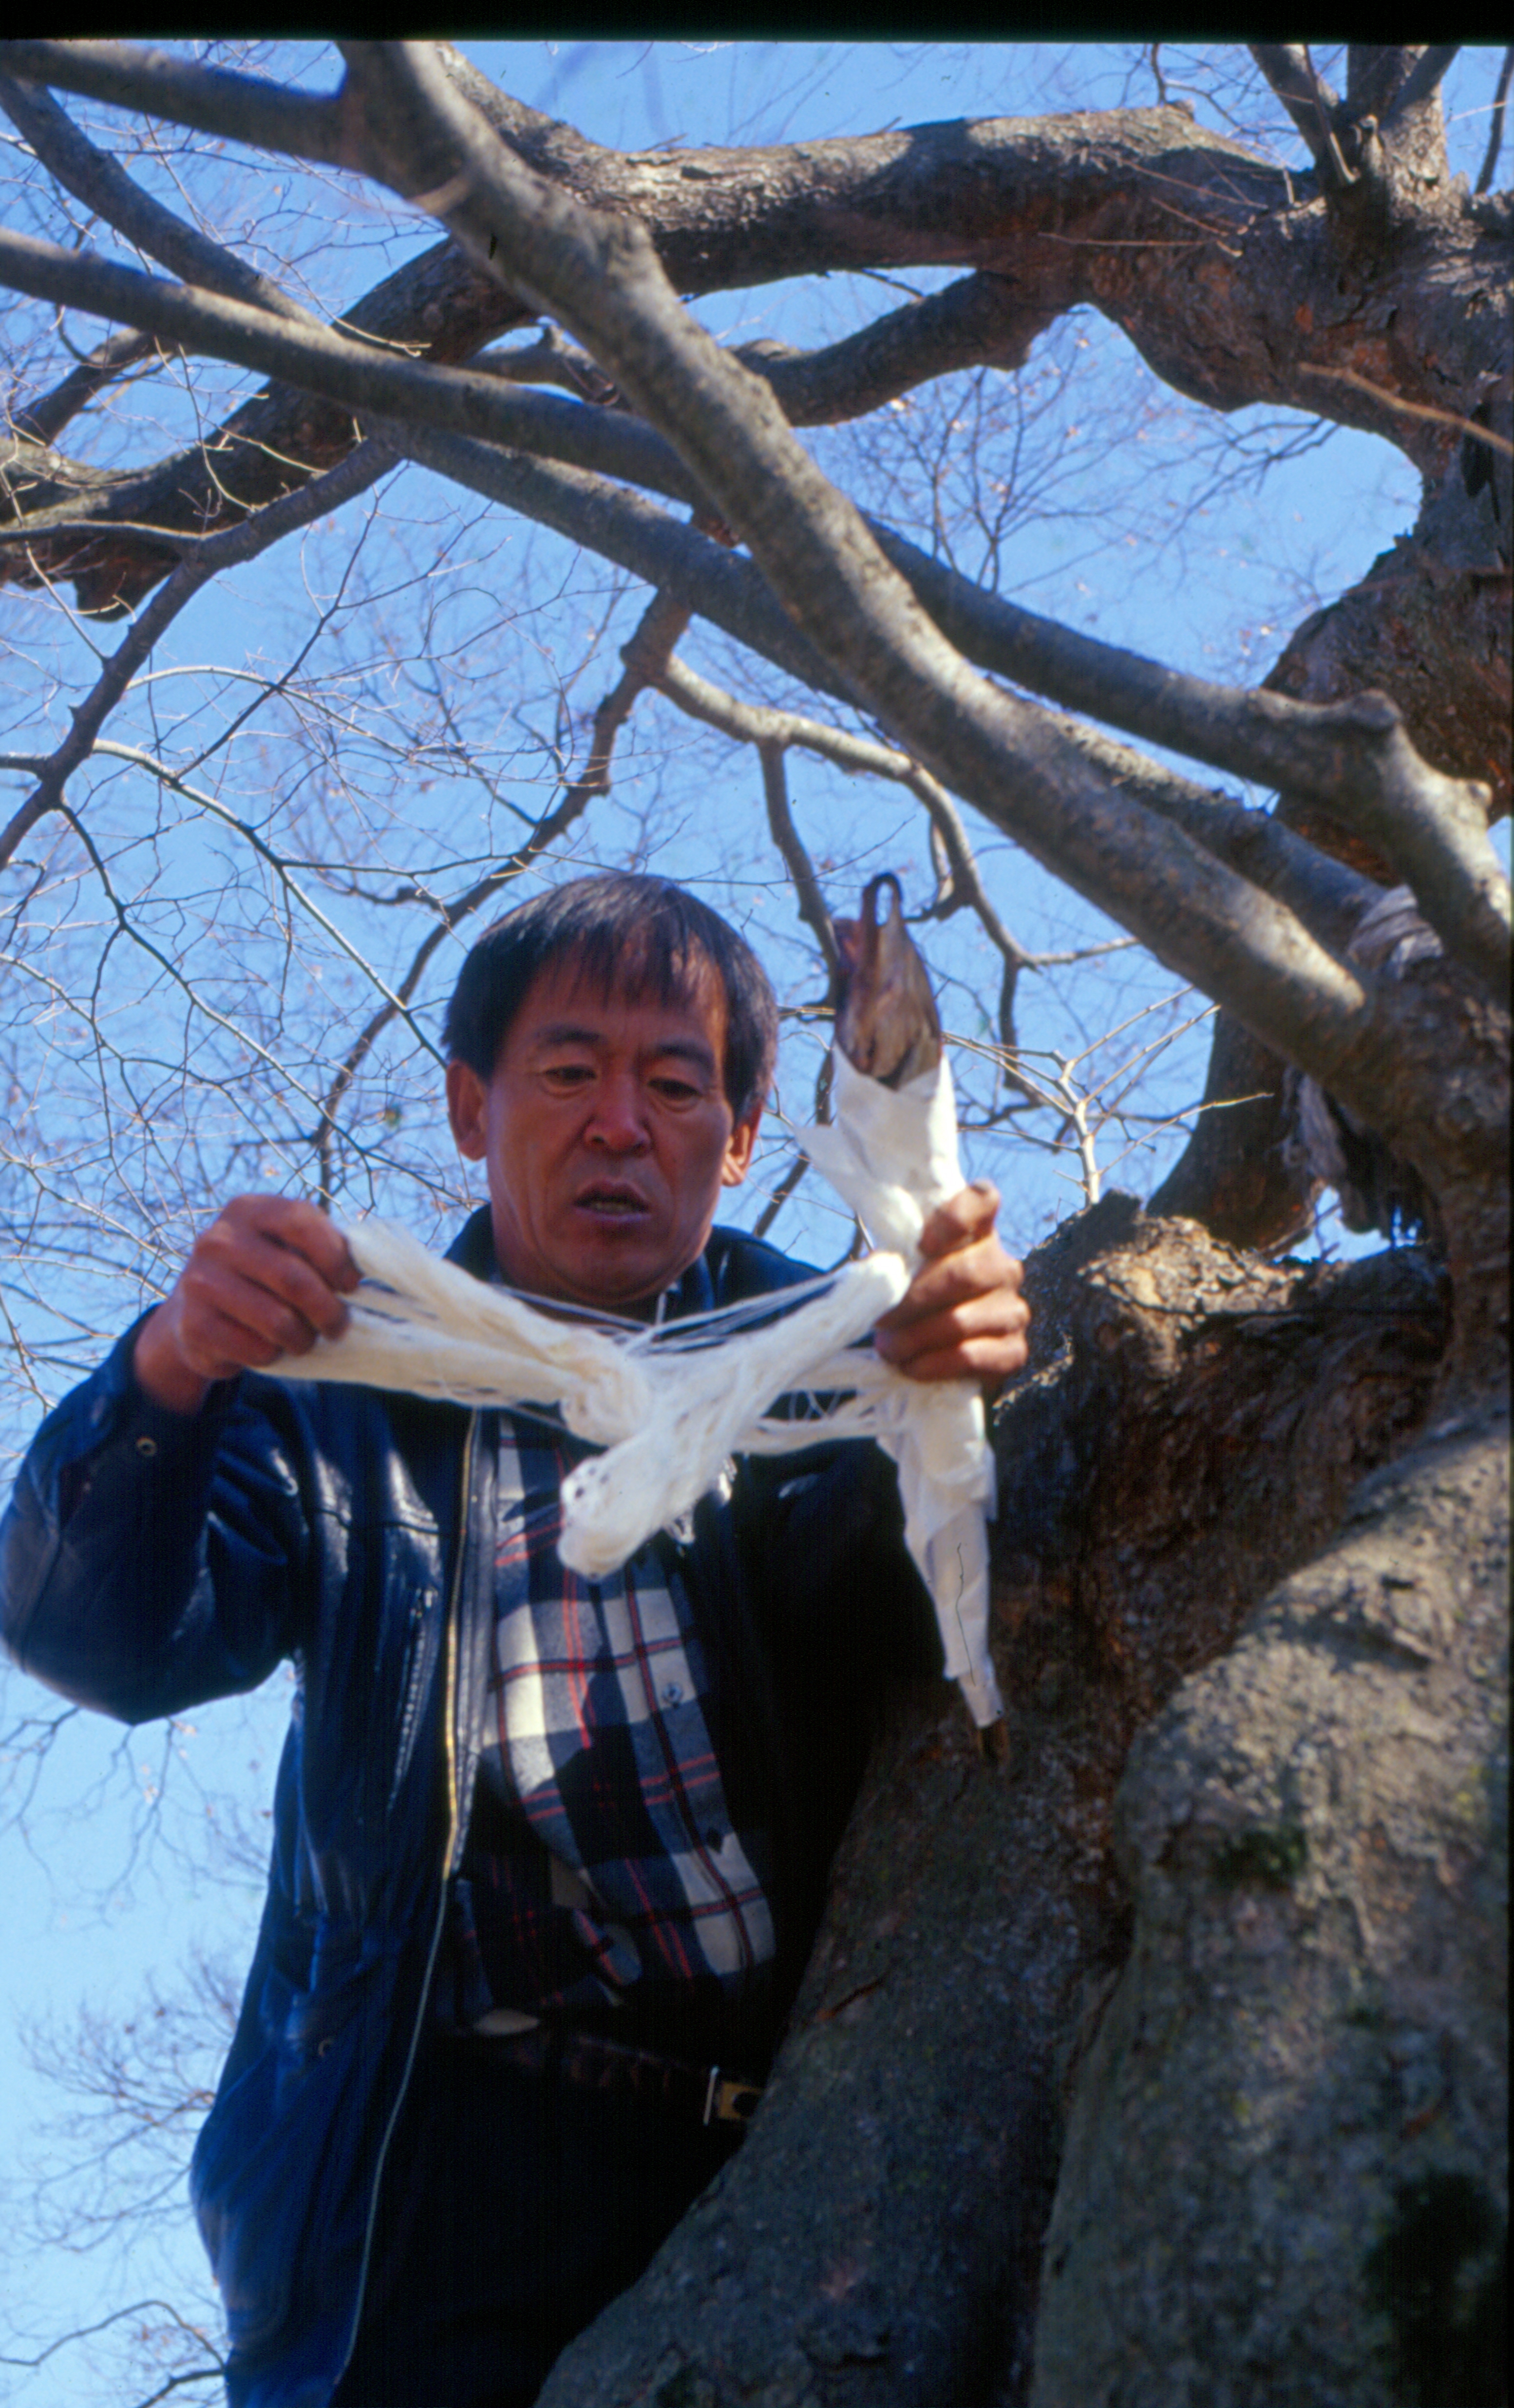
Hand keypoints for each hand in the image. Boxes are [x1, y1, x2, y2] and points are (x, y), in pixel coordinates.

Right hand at [133, 1195, 359, 1415]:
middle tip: (338, 1326)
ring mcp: (199, 1281)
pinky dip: (275, 1355)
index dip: (336, 1257)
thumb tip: (364, 1268)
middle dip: (328, 1310)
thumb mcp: (286, 1249)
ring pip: (277, 1320)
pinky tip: (271, 1347)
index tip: (351, 1285)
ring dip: (304, 1338)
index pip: (302, 1222)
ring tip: (306, 1339)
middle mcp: (218, 1240)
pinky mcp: (194, 1324)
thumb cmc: (260, 1276)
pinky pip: (256, 1349)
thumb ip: (323, 1248)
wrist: (197, 1310)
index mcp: (248, 1210)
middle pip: (294, 1279)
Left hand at [872, 1181, 1028, 1392]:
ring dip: (916, 1337)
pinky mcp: (1013, 1350)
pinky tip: (912, 1366)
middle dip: (912, 1299)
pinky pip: (972, 1356)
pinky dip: (934, 1363)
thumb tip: (876, 1276)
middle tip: (880, 1319)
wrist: (939, 1351)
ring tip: (889, 1348)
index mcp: (978, 1233)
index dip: (954, 1217)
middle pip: (963, 1273)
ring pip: (961, 1320)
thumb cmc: (917, 1301)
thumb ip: (896, 1262)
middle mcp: (1002, 1266)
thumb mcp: (905, 1274)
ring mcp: (1012, 1309)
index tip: (923, 1243)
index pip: (982, 1201)